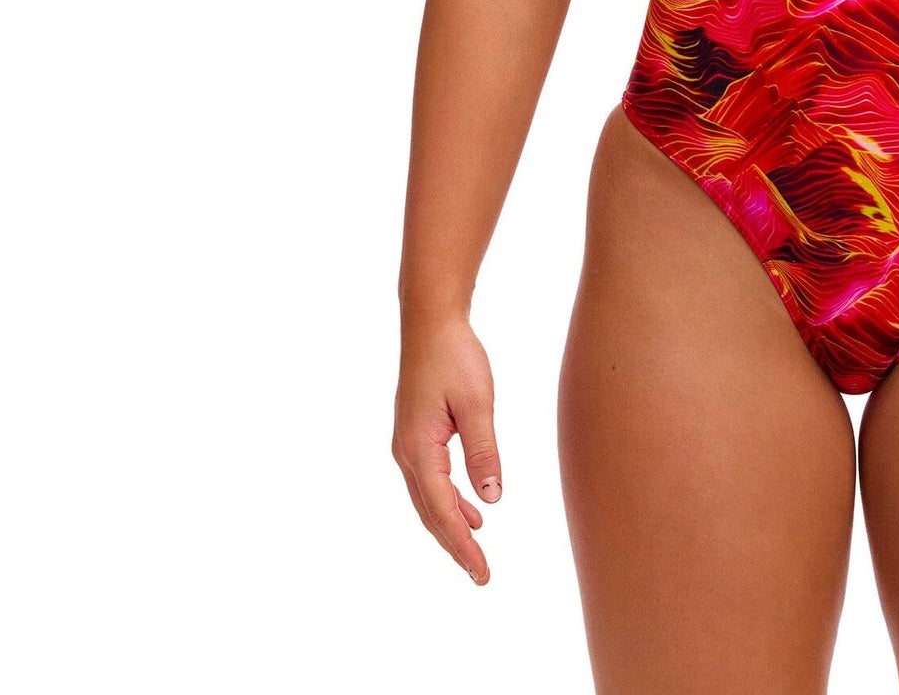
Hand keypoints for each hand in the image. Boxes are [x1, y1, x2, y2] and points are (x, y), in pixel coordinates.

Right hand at [393, 310, 502, 584]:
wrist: (430, 323)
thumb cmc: (454, 357)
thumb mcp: (478, 403)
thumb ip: (484, 452)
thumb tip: (492, 499)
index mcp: (419, 449)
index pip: (442, 510)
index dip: (462, 544)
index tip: (482, 571)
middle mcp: (406, 453)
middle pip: (430, 513)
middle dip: (455, 545)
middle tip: (481, 575)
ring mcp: (407, 445)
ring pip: (428, 500)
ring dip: (451, 525)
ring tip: (477, 549)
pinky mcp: (415, 436)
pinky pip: (430, 481)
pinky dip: (449, 501)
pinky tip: (471, 508)